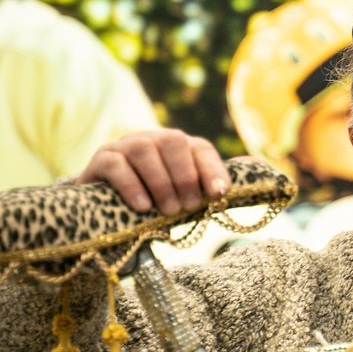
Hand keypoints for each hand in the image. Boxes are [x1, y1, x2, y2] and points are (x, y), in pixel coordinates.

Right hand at [76, 129, 230, 214]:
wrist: (106, 212)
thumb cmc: (155, 204)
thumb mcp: (183, 198)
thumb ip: (210, 187)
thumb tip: (251, 172)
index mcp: (178, 147)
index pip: (201, 148)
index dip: (212, 169)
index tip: (219, 194)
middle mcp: (153, 139)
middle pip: (173, 141)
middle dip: (185, 176)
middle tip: (187, 207)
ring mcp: (125, 145)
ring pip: (144, 150)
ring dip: (161, 182)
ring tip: (168, 211)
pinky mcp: (101, 159)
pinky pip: (116, 164)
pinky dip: (131, 185)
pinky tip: (142, 207)